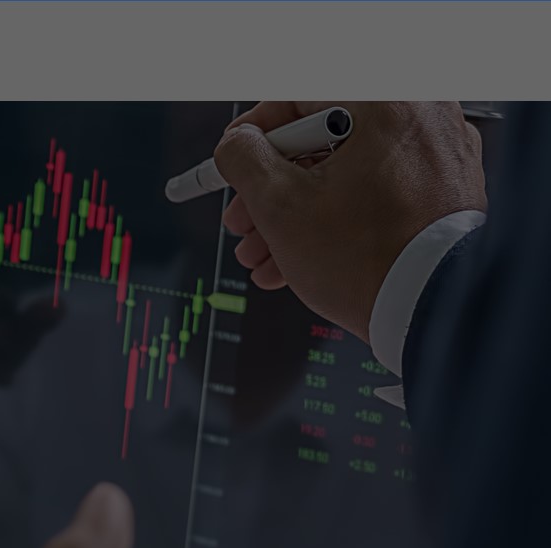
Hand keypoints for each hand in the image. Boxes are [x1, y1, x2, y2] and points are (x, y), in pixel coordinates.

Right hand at [215, 101, 485, 341]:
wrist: (434, 315)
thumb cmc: (370, 261)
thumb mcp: (279, 204)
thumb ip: (244, 159)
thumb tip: (237, 145)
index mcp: (387, 104)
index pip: (298, 97)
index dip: (253, 132)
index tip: (235, 157)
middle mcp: (424, 118)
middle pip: (323, 140)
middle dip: (273, 187)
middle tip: (246, 217)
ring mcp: (441, 155)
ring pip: (347, 169)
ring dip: (298, 208)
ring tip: (266, 250)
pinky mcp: (448, 189)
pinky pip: (377, 190)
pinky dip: (338, 215)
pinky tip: (300, 254)